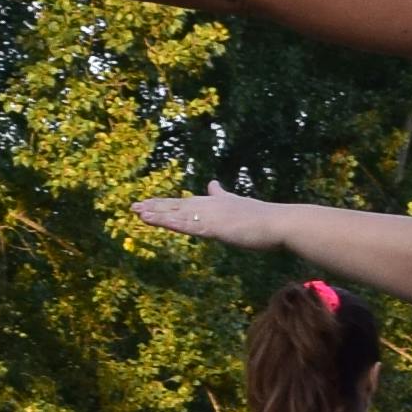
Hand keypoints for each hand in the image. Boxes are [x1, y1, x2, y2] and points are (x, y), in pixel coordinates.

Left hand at [134, 190, 284, 248]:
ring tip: (136, 212)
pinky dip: (167, 222)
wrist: (278, 222)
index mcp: (214, 202)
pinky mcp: (212, 227)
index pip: (185, 203)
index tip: (148, 203)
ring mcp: (209, 215)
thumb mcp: (238, 204)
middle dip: (155, 206)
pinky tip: (153, 220)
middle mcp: (208, 205)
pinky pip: (184, 225)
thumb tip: (213, 184)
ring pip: (177, 214)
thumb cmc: (263, 217)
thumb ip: (223, 195)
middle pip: (176, 206)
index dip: (165, 204)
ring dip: (156, 213)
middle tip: (133, 207)